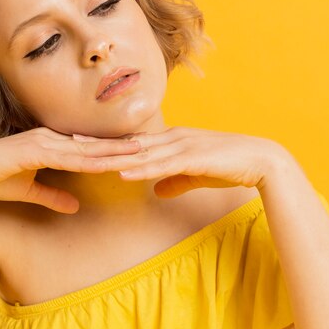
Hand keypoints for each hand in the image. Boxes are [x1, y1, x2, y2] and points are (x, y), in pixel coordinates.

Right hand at [0, 127, 142, 212]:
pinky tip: (110, 163)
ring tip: (141, 150)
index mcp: (51, 144)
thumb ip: (53, 196)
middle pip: (95, 144)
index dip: (113, 149)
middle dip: (122, 145)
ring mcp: (44, 143)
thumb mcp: (30, 191)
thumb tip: (75, 205)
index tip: (137, 151)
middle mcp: (51, 139)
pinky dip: (92, 160)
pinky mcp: (36, 151)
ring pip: (88, 148)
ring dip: (114, 150)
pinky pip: (70, 157)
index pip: (89, 147)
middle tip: (151, 145)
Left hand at [74, 126, 283, 197]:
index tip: (79, 142)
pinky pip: (162, 165)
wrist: (260, 160)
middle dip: (99, 144)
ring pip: (140, 152)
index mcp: (171, 140)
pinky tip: (122, 173)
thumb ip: (174, 180)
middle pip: (129, 143)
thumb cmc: (228, 165)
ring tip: (85, 158)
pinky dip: (140, 169)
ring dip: (113, 157)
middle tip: (68, 142)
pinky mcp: (193, 157)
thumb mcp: (195, 174)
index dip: (105, 142)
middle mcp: (172, 138)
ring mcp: (181, 145)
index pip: (132, 142)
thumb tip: (156, 190)